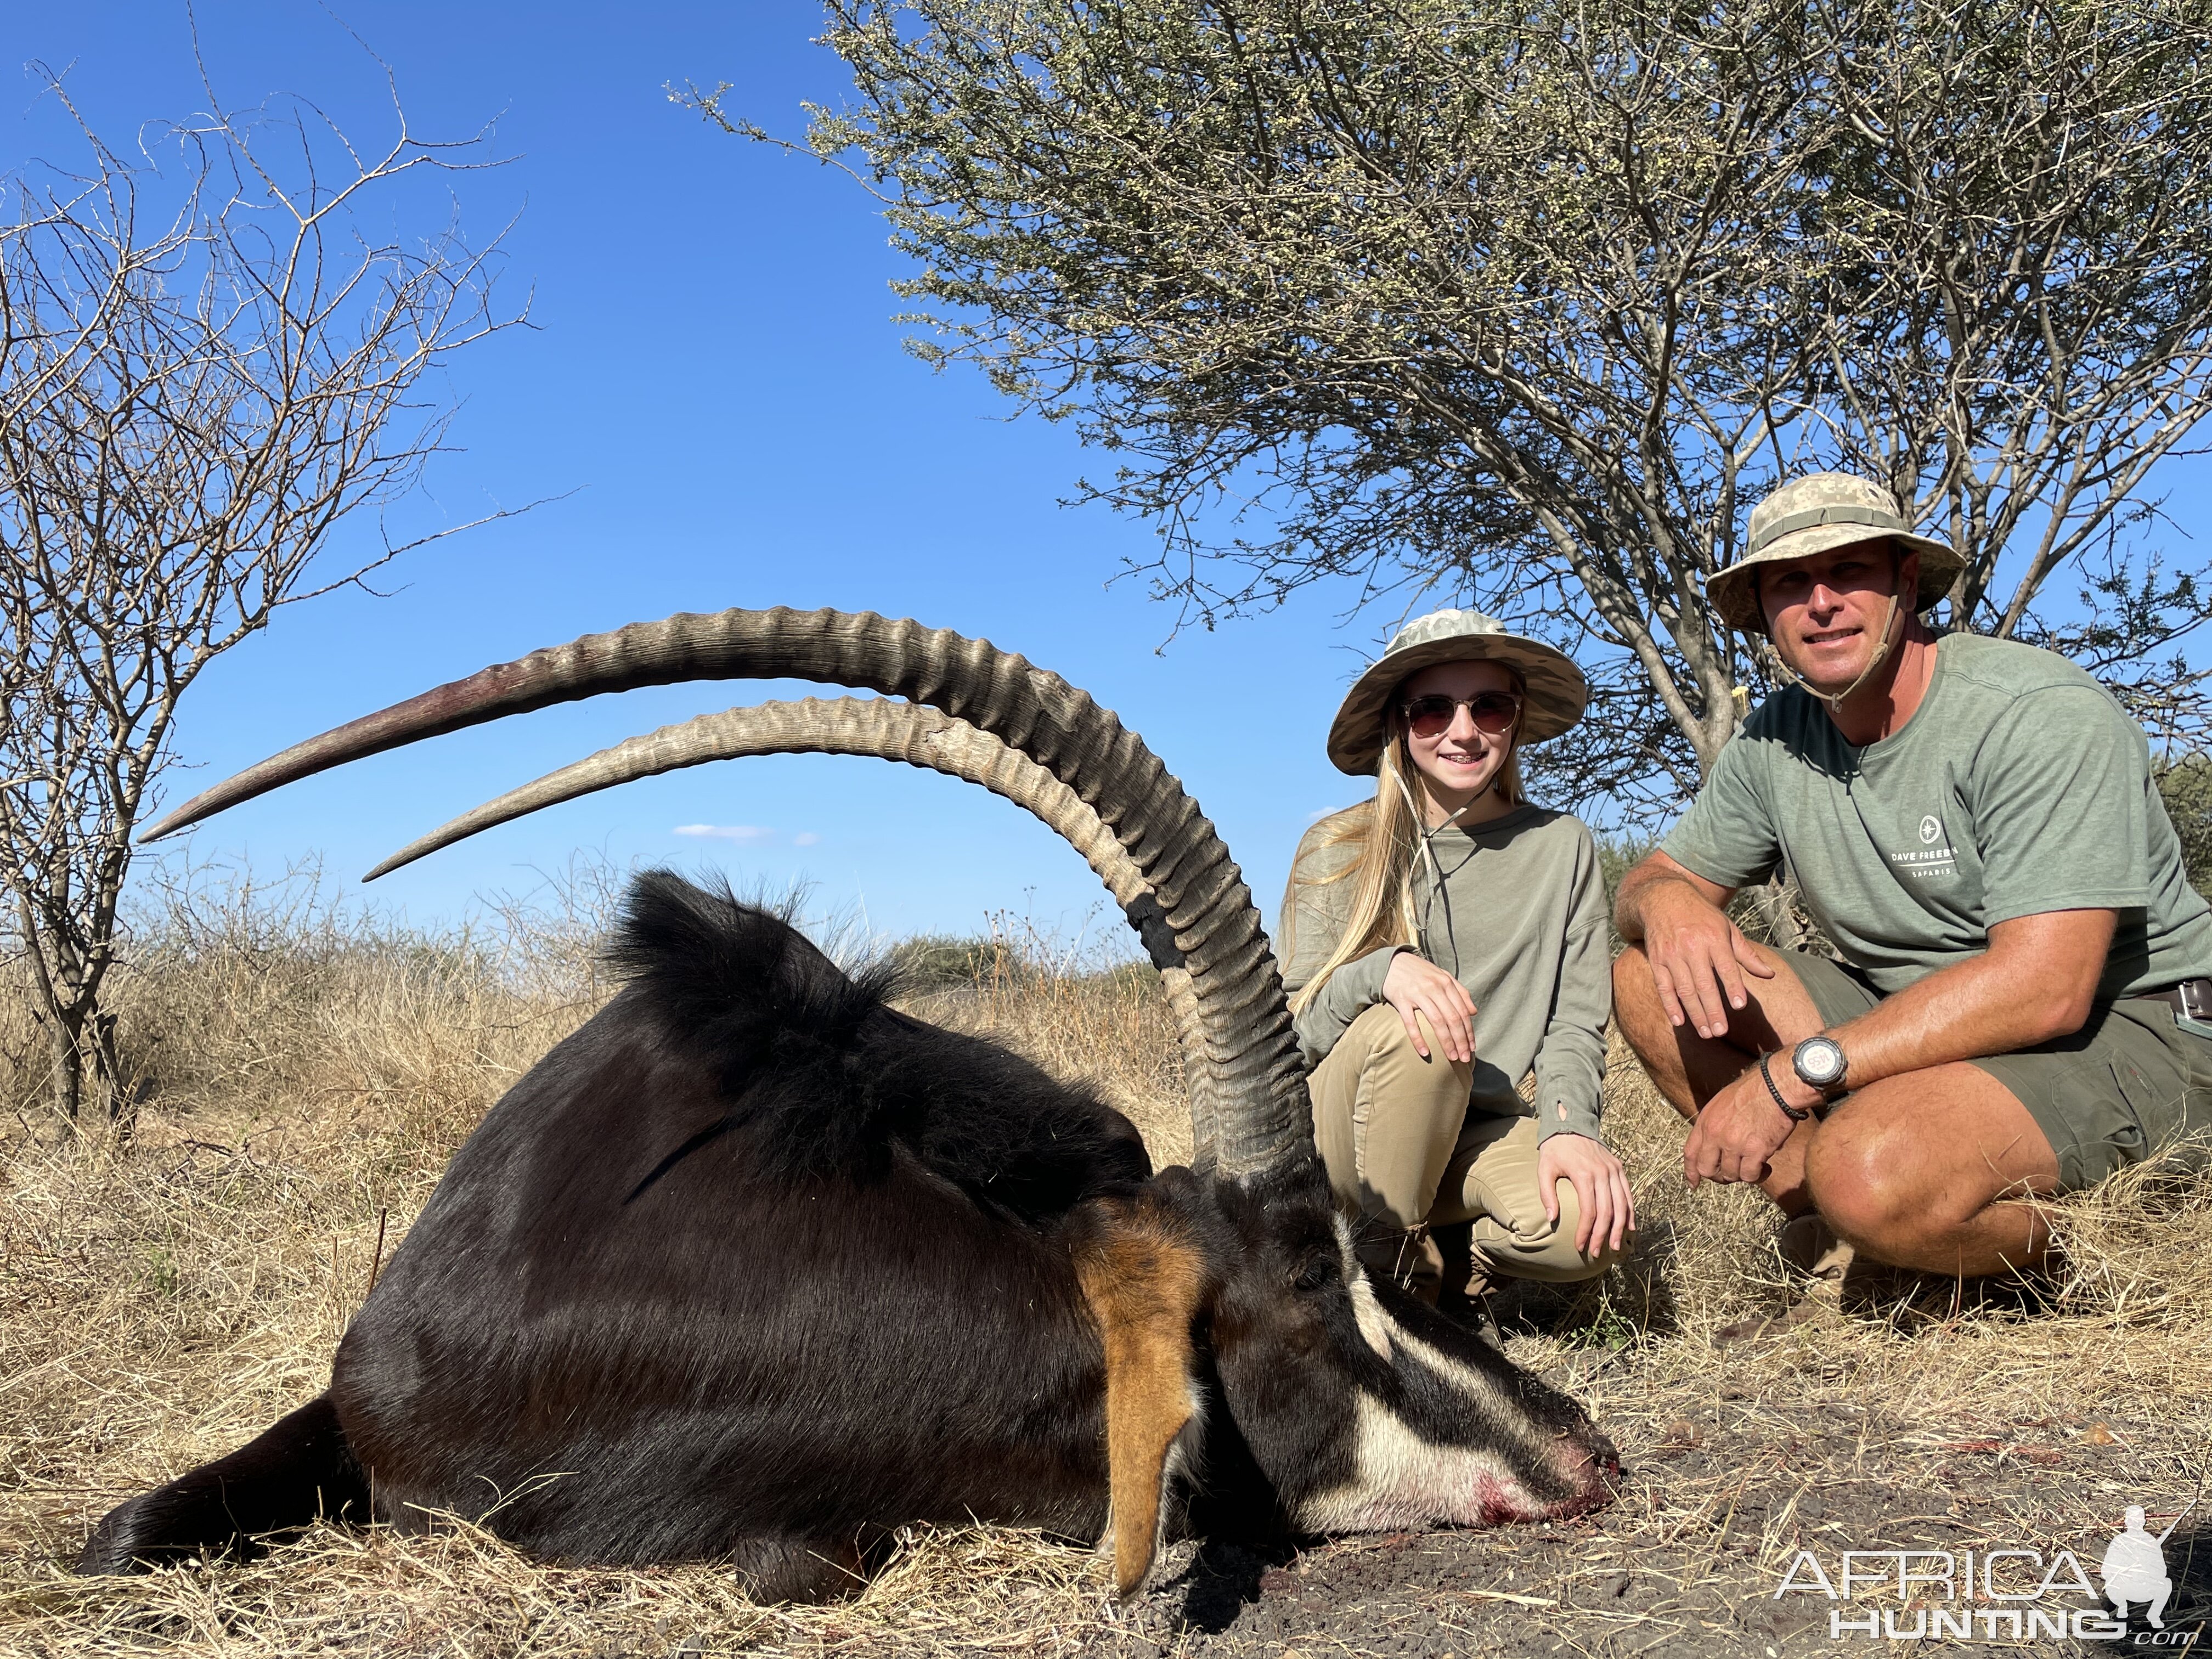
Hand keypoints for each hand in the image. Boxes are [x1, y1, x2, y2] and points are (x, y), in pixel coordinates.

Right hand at [1381, 950, 1476, 1062]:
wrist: (1392, 962)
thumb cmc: (1420, 972)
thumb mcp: (1443, 976)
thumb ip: (1460, 991)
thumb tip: (1474, 1012)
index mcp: (1446, 983)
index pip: (1462, 1012)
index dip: (1469, 1032)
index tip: (1472, 1047)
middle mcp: (1434, 988)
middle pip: (1452, 1019)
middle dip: (1460, 1041)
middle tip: (1464, 1058)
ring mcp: (1417, 994)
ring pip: (1436, 1022)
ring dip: (1446, 1043)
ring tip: (1452, 1058)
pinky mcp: (1401, 1000)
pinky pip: (1411, 1023)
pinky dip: (1418, 1039)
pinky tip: (1425, 1052)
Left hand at [1537, 1132, 1633, 1256]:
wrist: (1571, 1125)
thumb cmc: (1555, 1150)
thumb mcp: (1544, 1169)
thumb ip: (1547, 1194)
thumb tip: (1551, 1219)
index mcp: (1584, 1175)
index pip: (1589, 1211)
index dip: (1586, 1231)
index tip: (1579, 1246)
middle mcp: (1603, 1173)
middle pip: (1608, 1212)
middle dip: (1602, 1235)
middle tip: (1596, 1252)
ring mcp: (1614, 1170)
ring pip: (1622, 1205)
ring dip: (1620, 1229)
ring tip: (1615, 1247)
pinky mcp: (1619, 1168)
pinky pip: (1628, 1194)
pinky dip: (1630, 1212)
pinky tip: (1629, 1227)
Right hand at [1640, 879, 1775, 1040]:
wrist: (1664, 899)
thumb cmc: (1702, 917)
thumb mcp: (1727, 929)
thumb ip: (1746, 954)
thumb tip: (1769, 975)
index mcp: (1714, 938)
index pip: (1725, 966)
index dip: (1732, 986)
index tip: (1739, 1006)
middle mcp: (1692, 947)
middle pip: (1704, 983)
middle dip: (1713, 1010)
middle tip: (1721, 1031)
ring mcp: (1672, 955)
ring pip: (1684, 989)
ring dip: (1695, 1013)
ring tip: (1706, 1033)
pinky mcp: (1656, 960)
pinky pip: (1663, 986)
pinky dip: (1670, 1005)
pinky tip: (1679, 1021)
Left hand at [1681, 1059, 1804, 1187]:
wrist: (1776, 1087)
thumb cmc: (1754, 1091)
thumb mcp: (1722, 1103)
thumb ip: (1715, 1124)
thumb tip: (1717, 1145)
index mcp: (1706, 1121)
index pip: (1690, 1153)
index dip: (1691, 1171)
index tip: (1693, 1183)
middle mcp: (1715, 1134)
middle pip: (1707, 1169)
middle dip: (1718, 1176)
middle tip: (1732, 1173)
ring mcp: (1734, 1144)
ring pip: (1730, 1175)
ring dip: (1741, 1174)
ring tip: (1753, 1165)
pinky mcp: (1755, 1151)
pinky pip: (1750, 1176)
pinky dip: (1758, 1175)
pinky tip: (1765, 1167)